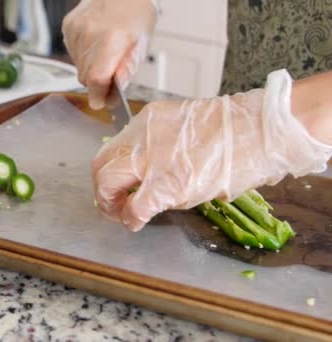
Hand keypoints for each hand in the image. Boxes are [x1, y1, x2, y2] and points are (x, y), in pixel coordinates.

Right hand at [62, 0, 156, 109]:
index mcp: (111, 38)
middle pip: (85, 76)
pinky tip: (95, 43)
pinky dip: (84, 55)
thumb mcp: (141, 45)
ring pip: (79, 67)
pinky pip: (73, 54)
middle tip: (112, 73)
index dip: (98, 94)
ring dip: (91, 68)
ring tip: (106, 52)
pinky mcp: (68, 27)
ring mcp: (75, 30)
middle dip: (98, 82)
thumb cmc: (136, 15)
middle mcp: (89, 34)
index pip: (96, 78)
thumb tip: (113, 93)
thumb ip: (126, 70)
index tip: (101, 102)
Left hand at [92, 69, 331, 230]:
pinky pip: (135, 207)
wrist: (258, 130)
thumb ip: (158, 144)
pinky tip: (136, 223)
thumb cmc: (232, 131)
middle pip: (101, 165)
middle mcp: (141, 138)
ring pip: (107, 182)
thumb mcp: (183, 127)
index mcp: (146, 121)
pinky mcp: (166, 184)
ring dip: (109, 204)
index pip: (112, 147)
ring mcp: (151, 161)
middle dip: (101, 189)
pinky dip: (130, 218)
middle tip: (110, 205)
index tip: (116, 185)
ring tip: (120, 215)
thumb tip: (145, 172)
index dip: (108, 171)